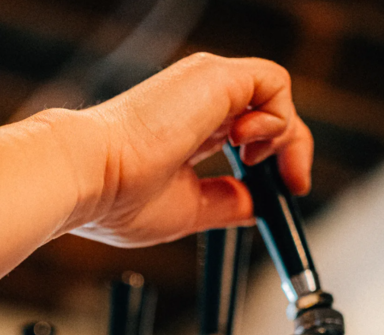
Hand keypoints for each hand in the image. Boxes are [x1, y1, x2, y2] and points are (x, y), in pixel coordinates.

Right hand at [56, 51, 312, 245]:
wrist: (90, 179)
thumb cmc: (116, 197)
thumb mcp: (187, 209)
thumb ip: (225, 204)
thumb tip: (256, 208)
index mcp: (188, 127)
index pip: (247, 132)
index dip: (272, 163)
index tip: (281, 195)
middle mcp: (199, 99)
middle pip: (269, 111)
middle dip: (291, 151)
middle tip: (293, 187)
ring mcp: (207, 84)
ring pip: (276, 96)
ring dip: (286, 138)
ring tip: (259, 169)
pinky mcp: (216, 78)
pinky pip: (274, 83)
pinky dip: (278, 120)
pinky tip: (251, 149)